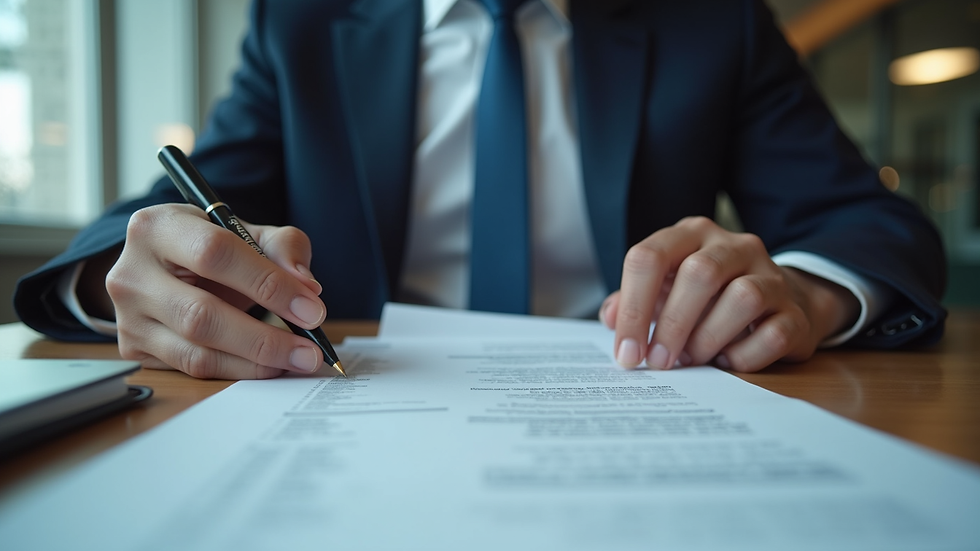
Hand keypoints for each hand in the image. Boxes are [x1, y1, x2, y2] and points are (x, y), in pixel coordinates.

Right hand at [102, 204, 326, 378]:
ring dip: (255, 362)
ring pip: (196, 351)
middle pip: (200, 314)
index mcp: (156, 227)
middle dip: (264, 337)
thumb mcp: (248, 231)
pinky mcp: (133, 348)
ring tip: (298, 360)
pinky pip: (192, 368)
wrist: (167, 265)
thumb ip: (284, 247)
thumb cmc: (212, 245)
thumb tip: (307, 287)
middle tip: (309, 349)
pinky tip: (269, 366)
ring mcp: (127, 316)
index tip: (311, 308)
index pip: (214, 254)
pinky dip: (238, 371)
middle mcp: (131, 273)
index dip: (267, 283)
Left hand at [599, 217, 858, 371]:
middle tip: (658, 362)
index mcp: (691, 235)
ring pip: (742, 298)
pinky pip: (772, 334)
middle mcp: (733, 246)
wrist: (780, 302)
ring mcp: (770, 275)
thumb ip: (633, 302)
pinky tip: (728, 361)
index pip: (650, 257)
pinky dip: (744, 356)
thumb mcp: (665, 291)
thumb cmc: (708, 298)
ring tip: (694, 359)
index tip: (626, 353)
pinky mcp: (795, 311)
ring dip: (708, 339)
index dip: (633, 307)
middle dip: (672, 325)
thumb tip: (612, 319)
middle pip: (699, 273)